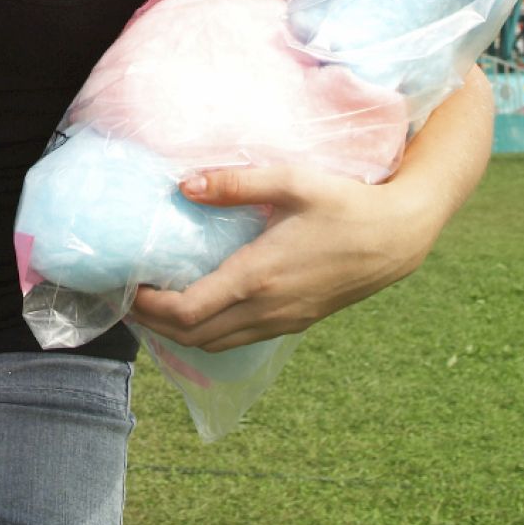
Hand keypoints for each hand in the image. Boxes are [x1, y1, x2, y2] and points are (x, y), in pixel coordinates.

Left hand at [128, 163, 437, 351]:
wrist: (397, 236)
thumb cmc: (345, 202)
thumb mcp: (290, 181)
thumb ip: (235, 183)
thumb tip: (183, 185)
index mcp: (259, 277)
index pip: (189, 311)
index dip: (150, 307)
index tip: (126, 287)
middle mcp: (267, 308)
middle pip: (194, 335)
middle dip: (154, 323)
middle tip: (126, 297)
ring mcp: (284, 320)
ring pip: (217, 343)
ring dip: (179, 331)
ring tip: (154, 304)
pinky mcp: (297, 321)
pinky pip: (240, 338)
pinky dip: (209, 332)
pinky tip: (200, 307)